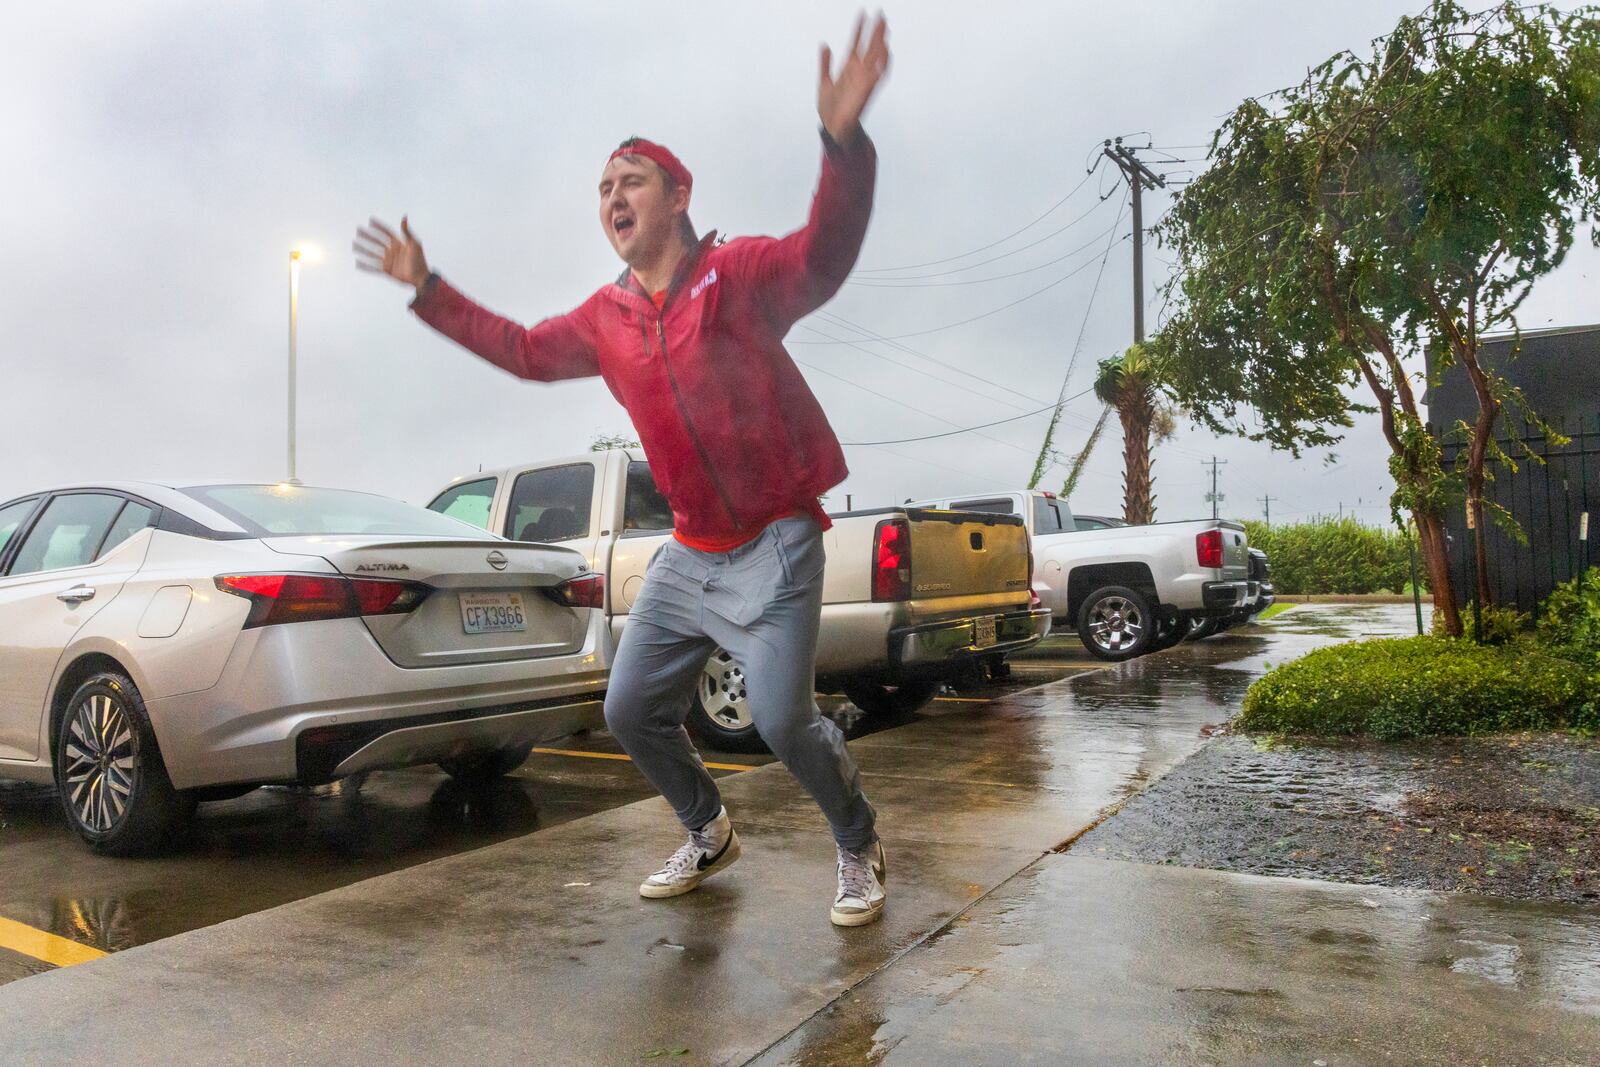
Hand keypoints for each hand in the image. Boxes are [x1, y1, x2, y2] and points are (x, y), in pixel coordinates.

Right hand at [353, 216, 429, 290]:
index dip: (379, 226)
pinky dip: (365, 266)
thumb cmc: (420, 260)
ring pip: (373, 254)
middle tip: (358, 230)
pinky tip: (357, 263)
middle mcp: (392, 251)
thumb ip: (407, 232)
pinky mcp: (387, 271)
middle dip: (367, 236)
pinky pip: (374, 268)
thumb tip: (404, 216)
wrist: (420, 277)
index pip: (386, 233)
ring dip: (363, 249)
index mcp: (399, 244)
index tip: (370, 220)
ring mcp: (389, 261)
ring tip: (354, 245)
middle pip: (377, 242)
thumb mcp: (414, 244)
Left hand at [818, 13, 889, 145]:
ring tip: (885, 31)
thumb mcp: (824, 82)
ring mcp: (862, 83)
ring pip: (875, 60)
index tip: (864, 14)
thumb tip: (825, 46)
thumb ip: (825, 64)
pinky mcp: (864, 94)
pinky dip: (881, 68)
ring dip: (880, 46)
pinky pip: (875, 80)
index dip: (859, 29)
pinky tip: (885, 56)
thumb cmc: (831, 110)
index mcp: (848, 70)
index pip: (856, 44)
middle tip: (882, 16)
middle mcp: (858, 74)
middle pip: (869, 48)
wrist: (832, 130)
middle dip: (875, 33)